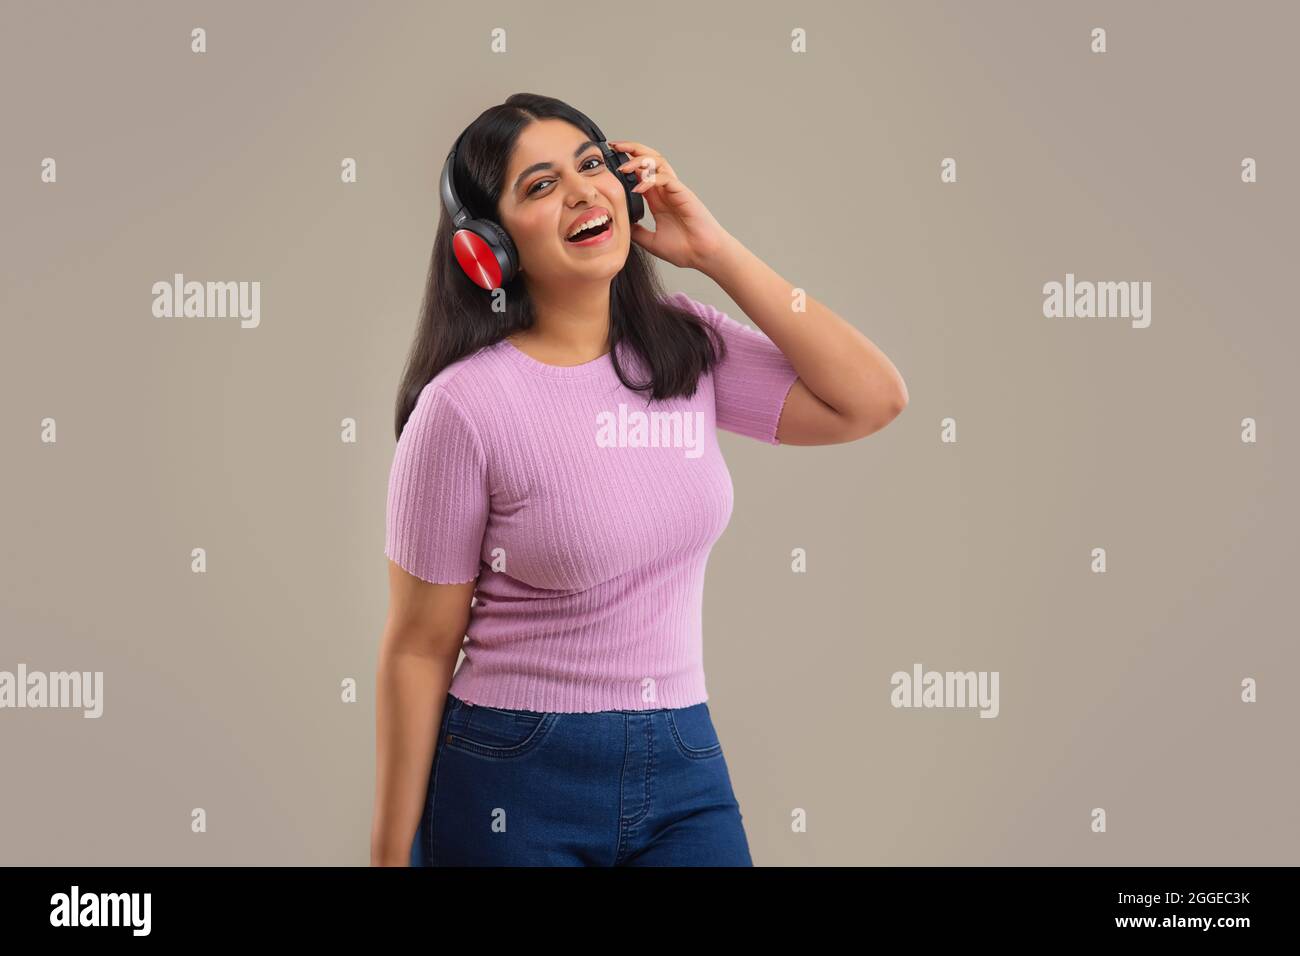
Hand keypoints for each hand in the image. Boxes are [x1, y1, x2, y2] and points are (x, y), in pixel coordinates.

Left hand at [607, 139, 731, 271]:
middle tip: (614, 146)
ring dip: (639, 160)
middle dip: (631, 149)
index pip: (641, 172)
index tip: (609, 159)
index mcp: (658, 199)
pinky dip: (650, 180)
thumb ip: (638, 233)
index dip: (626, 161)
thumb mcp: (651, 242)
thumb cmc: (684, 249)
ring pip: (658, 162)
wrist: (703, 256)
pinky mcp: (684, 194)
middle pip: (649, 159)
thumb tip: (623, 229)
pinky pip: (666, 179)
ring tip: (624, 167)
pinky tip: (638, 188)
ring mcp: (675, 190)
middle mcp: (666, 191)